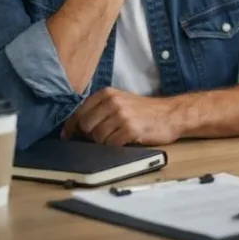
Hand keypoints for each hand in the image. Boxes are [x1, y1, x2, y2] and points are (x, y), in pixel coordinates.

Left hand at [61, 88, 181, 145]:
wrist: (170, 114)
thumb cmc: (143, 111)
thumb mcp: (120, 101)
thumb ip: (99, 109)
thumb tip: (73, 128)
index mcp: (106, 93)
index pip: (79, 112)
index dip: (71, 127)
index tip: (68, 136)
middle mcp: (112, 102)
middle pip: (86, 126)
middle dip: (91, 135)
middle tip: (104, 136)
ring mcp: (122, 115)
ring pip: (97, 137)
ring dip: (105, 142)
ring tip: (118, 136)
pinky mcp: (130, 129)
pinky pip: (111, 144)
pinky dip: (115, 146)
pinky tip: (125, 140)